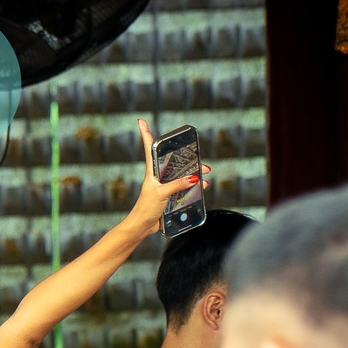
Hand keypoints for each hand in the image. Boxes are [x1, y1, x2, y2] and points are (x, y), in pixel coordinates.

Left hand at [126, 118, 208, 235]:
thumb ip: (177, 185)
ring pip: (182, 174)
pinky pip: (185, 187)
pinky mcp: (170, 196)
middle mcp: (158, 176)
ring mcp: (165, 186)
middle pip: (173, 160)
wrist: (142, 226)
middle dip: (185, 156)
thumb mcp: (161, 194)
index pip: (149, 148)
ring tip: (206, 170)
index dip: (145, 134)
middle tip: (197, 154)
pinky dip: (195, 185)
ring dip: (194, 171)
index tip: (141, 120)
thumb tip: (194, 177)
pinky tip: (203, 185)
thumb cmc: (145, 208)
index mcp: (152, 172)